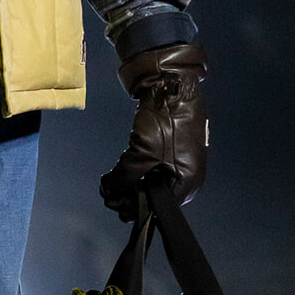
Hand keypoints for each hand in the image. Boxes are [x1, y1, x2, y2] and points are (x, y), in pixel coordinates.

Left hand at [100, 42, 207, 219]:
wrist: (172, 87)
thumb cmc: (166, 120)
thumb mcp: (141, 154)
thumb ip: (124, 178)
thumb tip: (109, 193)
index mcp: (188, 184)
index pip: (157, 208)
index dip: (131, 206)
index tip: (111, 201)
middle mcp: (188, 178)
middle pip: (154, 198)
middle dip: (127, 195)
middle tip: (106, 191)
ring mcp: (181, 165)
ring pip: (150, 184)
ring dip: (129, 184)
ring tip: (109, 182)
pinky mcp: (172, 154)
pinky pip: (152, 171)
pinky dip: (135, 172)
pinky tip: (120, 171)